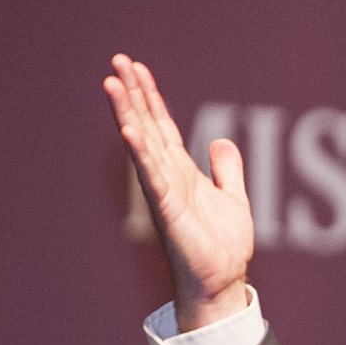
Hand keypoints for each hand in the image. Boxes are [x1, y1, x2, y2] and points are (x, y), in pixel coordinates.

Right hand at [103, 54, 252, 329]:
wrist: (222, 283)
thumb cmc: (223, 248)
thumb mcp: (234, 199)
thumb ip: (227, 170)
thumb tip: (221, 141)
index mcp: (181, 172)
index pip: (162, 126)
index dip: (150, 97)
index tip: (136, 68)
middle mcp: (168, 177)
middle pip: (146, 126)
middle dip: (133, 94)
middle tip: (117, 61)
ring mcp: (164, 192)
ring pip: (143, 146)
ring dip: (127, 114)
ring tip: (112, 84)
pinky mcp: (168, 211)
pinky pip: (153, 178)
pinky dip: (142, 155)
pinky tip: (130, 132)